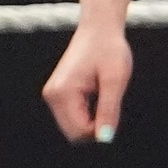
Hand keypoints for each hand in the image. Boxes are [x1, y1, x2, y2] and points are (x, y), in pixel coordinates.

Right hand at [44, 23, 130, 140]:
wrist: (97, 29)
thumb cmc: (109, 50)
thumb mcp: (115, 80)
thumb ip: (109, 110)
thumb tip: (105, 138)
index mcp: (63, 93)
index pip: (78, 132)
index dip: (100, 131)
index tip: (114, 113)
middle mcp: (52, 96)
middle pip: (73, 133)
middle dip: (94, 127)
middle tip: (110, 104)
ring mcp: (52, 95)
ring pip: (72, 126)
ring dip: (92, 119)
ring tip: (102, 94)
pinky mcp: (57, 93)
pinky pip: (71, 117)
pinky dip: (87, 114)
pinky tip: (96, 94)